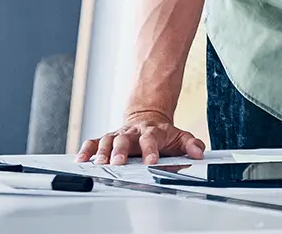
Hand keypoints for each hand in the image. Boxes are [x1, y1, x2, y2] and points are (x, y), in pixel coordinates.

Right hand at [76, 110, 205, 165]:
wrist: (148, 117)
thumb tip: (199, 152)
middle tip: (118, 163)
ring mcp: (119, 134)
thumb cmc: (162, 133)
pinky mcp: (107, 138)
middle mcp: (133, 132)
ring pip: (108, 140)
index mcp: (151, 132)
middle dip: (120, 151)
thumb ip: (191, 144)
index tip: (151, 162)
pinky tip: (82, 159)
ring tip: (100, 163)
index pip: (151, 139)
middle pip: (125, 139)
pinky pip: (94, 142)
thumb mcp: (180, 136)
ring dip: (103, 152)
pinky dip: (87, 149)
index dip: (151, 150)